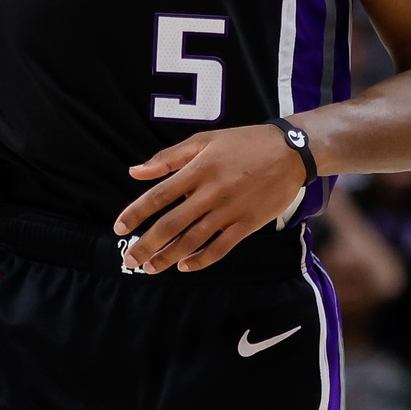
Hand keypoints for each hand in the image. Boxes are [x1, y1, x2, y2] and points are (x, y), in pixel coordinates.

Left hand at [114, 125, 306, 273]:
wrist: (292, 151)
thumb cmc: (245, 142)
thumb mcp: (205, 140)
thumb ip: (169, 157)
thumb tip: (135, 172)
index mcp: (198, 169)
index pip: (158, 196)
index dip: (136, 214)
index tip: (119, 228)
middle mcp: (211, 193)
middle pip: (171, 225)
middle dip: (146, 246)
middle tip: (128, 261)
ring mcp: (230, 211)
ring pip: (192, 240)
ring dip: (167, 257)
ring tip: (149, 269)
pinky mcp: (247, 224)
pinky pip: (220, 248)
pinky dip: (201, 260)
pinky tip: (184, 266)